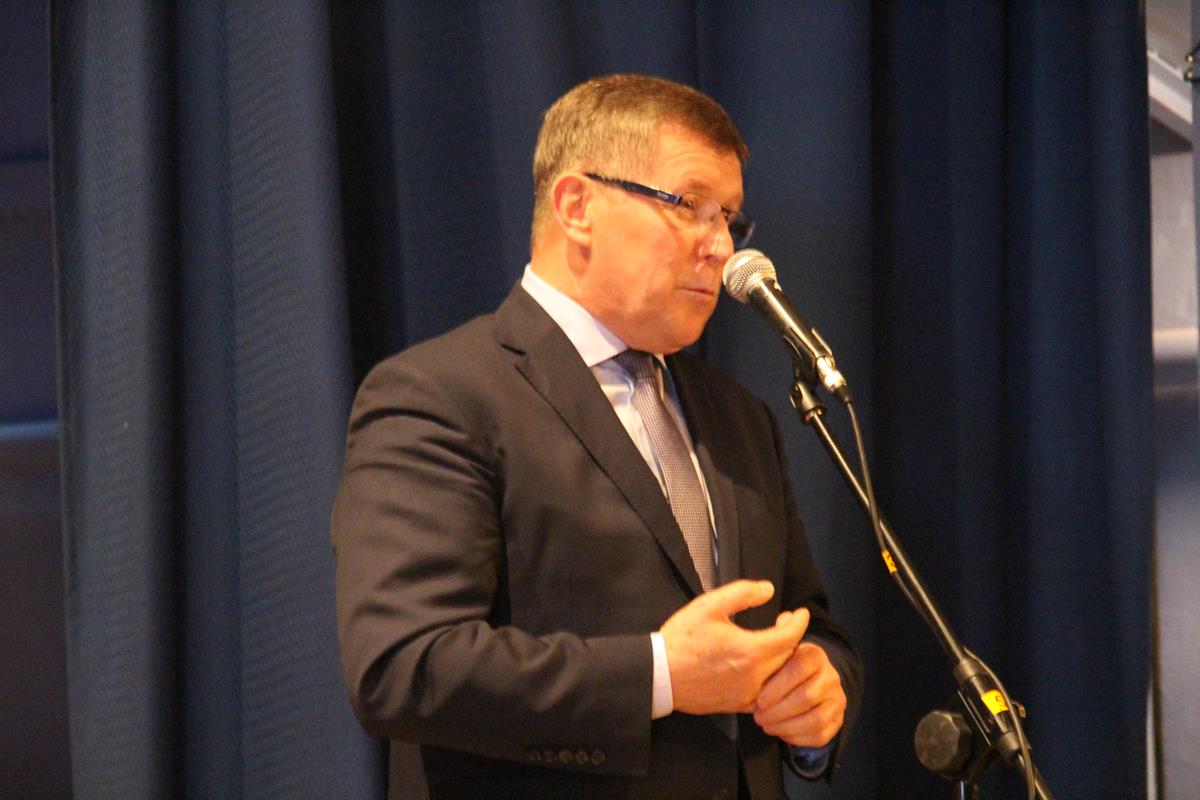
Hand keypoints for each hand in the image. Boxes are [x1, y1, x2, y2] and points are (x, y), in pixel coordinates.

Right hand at [660, 580, 810, 714]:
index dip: (798, 621)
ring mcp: (748, 695)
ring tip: (773, 643)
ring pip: (780, 678)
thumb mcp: (709, 605)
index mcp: (751, 651)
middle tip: (782, 623)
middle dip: (791, 637)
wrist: (660, 675)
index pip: (790, 636)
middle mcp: (755, 677)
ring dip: (783, 659)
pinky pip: (767, 694)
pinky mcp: (739, 705)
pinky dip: (771, 680)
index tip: (800, 613)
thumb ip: (742, 593)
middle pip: (789, 657)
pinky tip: (760, 667)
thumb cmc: (682, 639)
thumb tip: (768, 590)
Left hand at [752, 610, 845, 747]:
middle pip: (806, 697)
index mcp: (815, 655)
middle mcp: (831, 676)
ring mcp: (837, 700)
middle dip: (778, 710)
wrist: (809, 683)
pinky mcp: (838, 720)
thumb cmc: (785, 666)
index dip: (778, 687)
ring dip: (786, 726)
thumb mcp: (781, 650)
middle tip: (758, 716)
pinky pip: (820, 735)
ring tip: (766, 725)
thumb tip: (786, 617)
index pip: (799, 669)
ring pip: (814, 719)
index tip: (759, 700)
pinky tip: (780, 733)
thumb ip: (780, 635)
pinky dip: (798, 737)